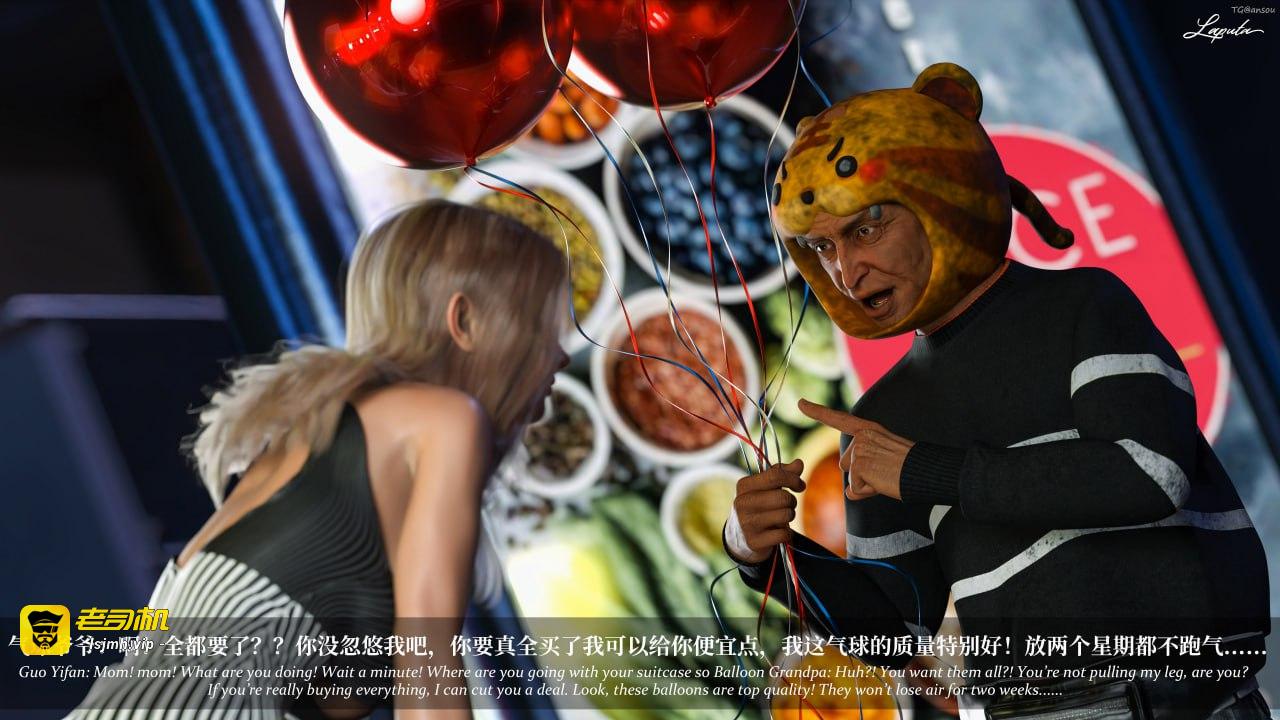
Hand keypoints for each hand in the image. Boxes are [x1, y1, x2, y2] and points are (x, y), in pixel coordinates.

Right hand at [727, 459, 804, 563]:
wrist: (739, 537)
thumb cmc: (758, 505)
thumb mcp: (765, 487)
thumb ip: (782, 473)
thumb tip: (799, 463)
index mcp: (744, 485)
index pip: (775, 476)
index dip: (793, 479)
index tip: (800, 486)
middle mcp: (742, 503)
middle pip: (783, 497)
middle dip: (792, 501)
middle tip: (787, 505)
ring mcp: (747, 523)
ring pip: (786, 515)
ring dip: (789, 516)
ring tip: (780, 518)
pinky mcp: (754, 541)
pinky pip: (784, 534)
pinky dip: (786, 534)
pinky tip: (777, 532)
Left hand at [797, 399, 913, 500]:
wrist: (925, 471)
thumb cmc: (910, 468)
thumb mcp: (884, 461)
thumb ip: (864, 471)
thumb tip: (849, 492)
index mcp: (868, 430)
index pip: (839, 419)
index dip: (817, 412)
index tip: (800, 403)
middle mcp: (862, 436)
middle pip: (846, 465)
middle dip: (862, 475)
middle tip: (886, 471)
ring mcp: (860, 450)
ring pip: (851, 478)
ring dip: (866, 484)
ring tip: (886, 476)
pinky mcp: (860, 465)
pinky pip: (855, 489)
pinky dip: (868, 492)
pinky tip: (883, 482)